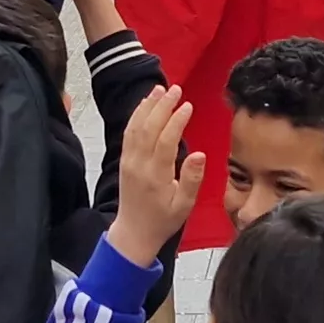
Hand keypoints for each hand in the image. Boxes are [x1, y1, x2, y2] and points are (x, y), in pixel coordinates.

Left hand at [105, 87, 202, 259]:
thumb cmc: (162, 220)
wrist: (134, 233)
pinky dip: (136, 116)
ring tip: (159, 88)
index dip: (176, 121)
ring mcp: (129, 161)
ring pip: (136, 127)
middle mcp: (139, 165)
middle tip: (176, 89)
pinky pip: (128, 133)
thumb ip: (192, 179)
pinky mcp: (124, 161)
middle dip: (162, 106)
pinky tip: (145, 105)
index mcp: (156, 176)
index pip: (166, 141)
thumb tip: (199, 154)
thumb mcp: (184, 206)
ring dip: (147, 106)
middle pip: (149, 128)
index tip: (187, 106)